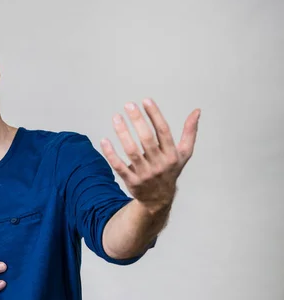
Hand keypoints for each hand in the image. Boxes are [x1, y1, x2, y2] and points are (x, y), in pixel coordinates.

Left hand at [100, 98, 199, 212]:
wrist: (159, 199)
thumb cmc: (170, 170)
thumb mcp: (184, 154)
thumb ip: (190, 132)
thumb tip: (197, 111)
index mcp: (172, 155)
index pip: (164, 131)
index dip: (155, 115)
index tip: (146, 100)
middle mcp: (159, 164)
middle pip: (147, 139)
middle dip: (137, 120)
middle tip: (128, 105)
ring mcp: (145, 173)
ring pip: (131, 151)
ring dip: (122, 133)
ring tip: (116, 117)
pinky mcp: (132, 181)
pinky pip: (119, 166)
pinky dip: (111, 154)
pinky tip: (104, 140)